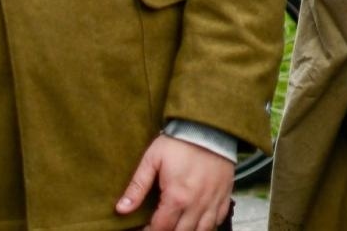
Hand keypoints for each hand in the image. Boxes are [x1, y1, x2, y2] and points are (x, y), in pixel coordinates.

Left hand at [117, 134, 233, 230]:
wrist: (210, 127)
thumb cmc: (180, 142)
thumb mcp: (152, 160)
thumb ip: (137, 186)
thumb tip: (121, 209)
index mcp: (177, 198)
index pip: (160, 229)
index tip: (143, 228)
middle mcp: (196, 204)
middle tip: (158, 225)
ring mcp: (213, 200)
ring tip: (177, 226)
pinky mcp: (225, 194)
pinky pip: (218, 220)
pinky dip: (207, 226)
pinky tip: (198, 222)